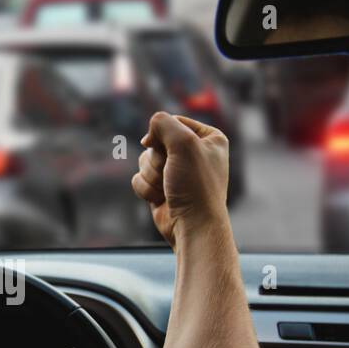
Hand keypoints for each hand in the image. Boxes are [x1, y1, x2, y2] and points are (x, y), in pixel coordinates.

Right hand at [131, 112, 230, 247]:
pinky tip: (160, 199)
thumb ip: (162, 123)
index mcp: (209, 138)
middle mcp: (193, 153)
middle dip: (157, 159)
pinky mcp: (161, 187)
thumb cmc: (195, 185)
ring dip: (151, 175)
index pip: (173, 122)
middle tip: (171, 173)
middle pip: (156, 142)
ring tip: (168, 188)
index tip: (166, 147)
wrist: (193, 225)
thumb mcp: (183, 142)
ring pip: (144, 159)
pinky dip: (145, 188)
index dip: (163, 134)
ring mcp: (176, 172)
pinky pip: (139, 178)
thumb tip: (148, 135)